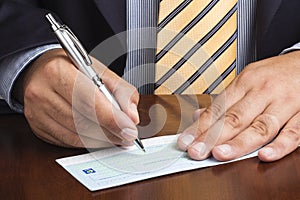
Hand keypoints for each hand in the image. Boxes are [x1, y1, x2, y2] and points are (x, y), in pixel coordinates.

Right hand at [18, 49, 138, 147]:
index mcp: (58, 71)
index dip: (113, 119)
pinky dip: (89, 141)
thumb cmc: (73, 70)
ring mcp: (36, 113)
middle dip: (111, 131)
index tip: (130, 129)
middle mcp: (42, 92)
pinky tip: (100, 137)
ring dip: (102, 139)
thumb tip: (132, 117)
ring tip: (117, 135)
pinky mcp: (38, 128)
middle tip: (128, 135)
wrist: (40, 71)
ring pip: (77, 135)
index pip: (89, 101)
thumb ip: (121, 91)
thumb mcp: (100, 71)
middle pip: (83, 121)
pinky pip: (68, 142)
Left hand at [177, 51, 299, 161]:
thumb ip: (224, 101)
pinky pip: (293, 132)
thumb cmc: (275, 74)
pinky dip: (280, 144)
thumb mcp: (247, 79)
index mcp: (245, 83)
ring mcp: (284, 104)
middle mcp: (262, 92)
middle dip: (212, 137)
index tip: (186, 141)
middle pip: (234, 118)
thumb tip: (199, 116)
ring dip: (239, 142)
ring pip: (260, 126)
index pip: (217, 109)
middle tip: (196, 151)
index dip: (200, 127)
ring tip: (220, 154)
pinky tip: (265, 154)